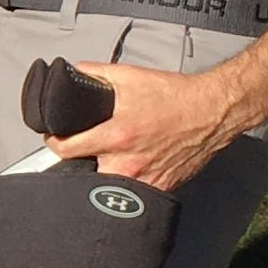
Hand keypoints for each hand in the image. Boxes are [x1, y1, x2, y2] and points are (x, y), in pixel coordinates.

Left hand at [47, 56, 263, 191]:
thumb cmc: (175, 96)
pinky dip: (126, 185)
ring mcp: (144, 180)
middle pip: (84, 174)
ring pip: (107, 188)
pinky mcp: (159, 189)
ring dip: (102, 176)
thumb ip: (95, 74)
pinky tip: (130, 170)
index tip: (57, 138)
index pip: (67, 149)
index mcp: (117, 135)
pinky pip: (133, 195)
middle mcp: (128, 163)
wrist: (212, 112)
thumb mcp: (130, 76)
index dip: (56, 142)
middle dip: (79, 163)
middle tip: (84, 151)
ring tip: (107, 161)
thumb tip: (73, 73)